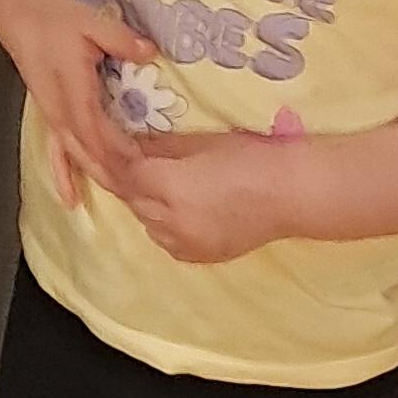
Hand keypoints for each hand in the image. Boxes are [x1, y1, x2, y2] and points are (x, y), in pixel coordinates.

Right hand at [0, 0, 151, 216]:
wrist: (22, 17)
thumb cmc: (57, 18)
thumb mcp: (91, 21)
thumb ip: (121, 39)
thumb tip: (151, 53)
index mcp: (73, 87)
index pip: (96, 127)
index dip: (116, 149)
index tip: (142, 165)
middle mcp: (61, 110)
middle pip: (87, 150)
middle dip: (113, 173)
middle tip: (142, 191)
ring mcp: (53, 117)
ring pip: (75, 156)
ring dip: (98, 177)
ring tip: (122, 197)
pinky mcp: (50, 118)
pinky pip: (57, 153)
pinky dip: (64, 176)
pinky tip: (71, 200)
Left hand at [108, 122, 303, 266]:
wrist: (292, 194)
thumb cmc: (252, 157)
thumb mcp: (202, 142)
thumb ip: (161, 147)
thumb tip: (132, 145)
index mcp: (171, 187)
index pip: (126, 172)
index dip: (112, 155)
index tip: (105, 140)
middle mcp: (172, 221)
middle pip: (131, 198)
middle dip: (123, 178)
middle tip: (122, 158)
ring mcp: (185, 244)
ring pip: (146, 222)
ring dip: (141, 201)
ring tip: (148, 182)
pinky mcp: (200, 256)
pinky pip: (165, 240)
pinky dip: (160, 224)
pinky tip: (170, 209)